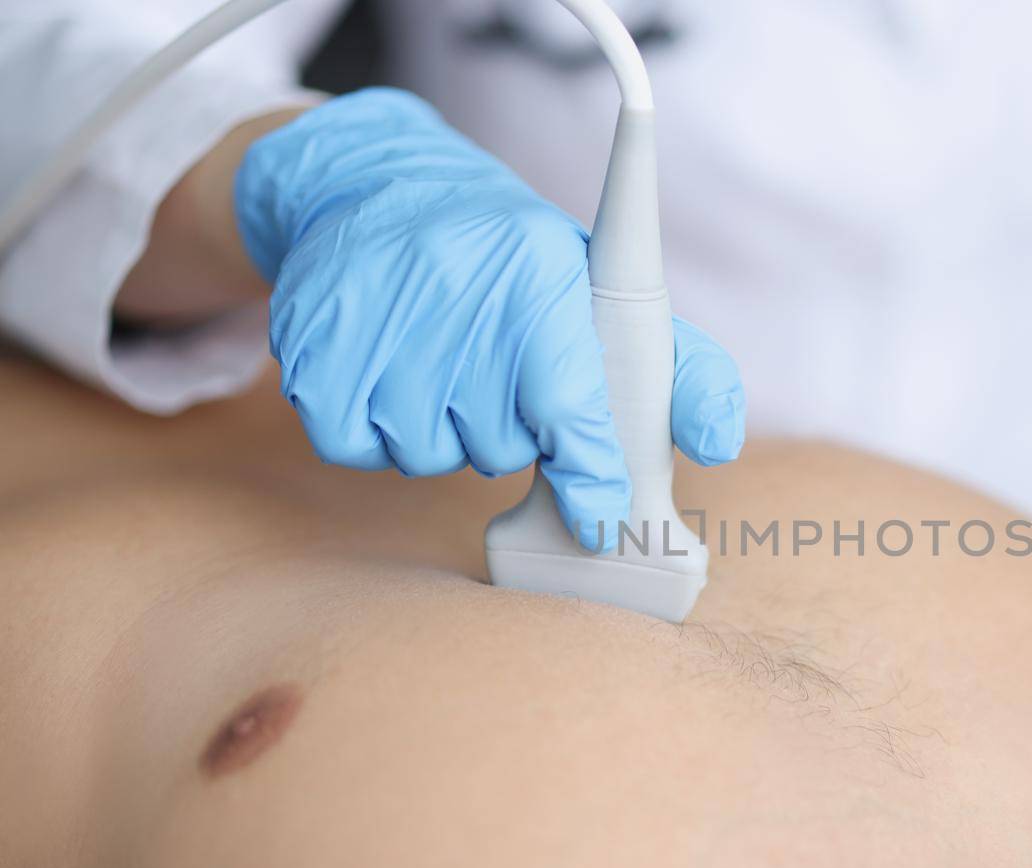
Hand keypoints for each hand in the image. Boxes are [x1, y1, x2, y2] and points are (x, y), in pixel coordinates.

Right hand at [233, 88, 744, 549]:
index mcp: (537, 270)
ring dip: (445, 432)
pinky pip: (358, 447)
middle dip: (511, 431)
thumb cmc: (511, 262)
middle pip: (500, 444)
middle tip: (498, 371)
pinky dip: (378, 432)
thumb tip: (718, 443)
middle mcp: (454, 286)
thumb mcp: (603, 291)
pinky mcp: (312, 348)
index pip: (569, 400)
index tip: (598, 515)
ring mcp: (375, 317)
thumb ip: (680, 371)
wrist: (376, 186)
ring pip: (430, 454)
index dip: (589, 471)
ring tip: (444, 362)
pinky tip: (392, 374)